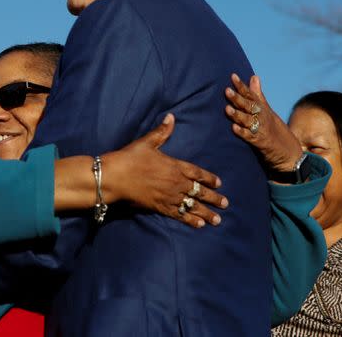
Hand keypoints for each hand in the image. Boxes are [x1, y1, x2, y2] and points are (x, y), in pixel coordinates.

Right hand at [104, 113, 227, 228]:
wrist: (115, 176)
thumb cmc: (130, 157)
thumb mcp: (147, 142)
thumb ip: (162, 132)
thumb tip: (171, 117)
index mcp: (175, 166)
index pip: (197, 173)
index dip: (209, 178)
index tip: (219, 183)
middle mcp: (175, 183)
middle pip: (199, 192)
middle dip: (213, 198)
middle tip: (225, 204)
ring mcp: (169, 196)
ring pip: (192, 206)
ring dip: (206, 213)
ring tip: (217, 220)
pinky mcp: (160, 207)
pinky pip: (179, 215)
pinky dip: (190, 220)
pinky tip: (199, 225)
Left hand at [225, 74, 303, 174]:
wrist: (289, 152)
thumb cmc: (275, 129)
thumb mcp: (267, 110)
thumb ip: (258, 94)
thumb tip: (254, 76)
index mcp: (262, 108)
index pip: (251, 95)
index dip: (242, 86)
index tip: (233, 76)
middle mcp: (262, 117)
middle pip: (249, 106)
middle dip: (238, 98)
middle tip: (227, 91)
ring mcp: (262, 129)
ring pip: (248, 120)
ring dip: (237, 115)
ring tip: (227, 109)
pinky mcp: (261, 143)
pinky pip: (250, 137)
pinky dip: (242, 132)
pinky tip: (234, 128)